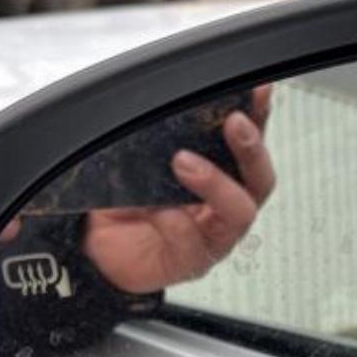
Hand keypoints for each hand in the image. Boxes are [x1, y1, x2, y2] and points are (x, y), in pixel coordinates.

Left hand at [83, 85, 274, 293]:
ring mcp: (212, 238)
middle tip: (234, 123)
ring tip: (183, 162)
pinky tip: (157, 211)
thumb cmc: (127, 203)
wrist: (95, 248)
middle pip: (259, 181)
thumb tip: (172, 102)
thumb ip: (163, 137)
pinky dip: (175, 222)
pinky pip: (192, 242)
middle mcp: (225, 209)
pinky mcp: (190, 263)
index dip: (261, 119)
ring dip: (215, 183)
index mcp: (222, 179)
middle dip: (251, 149)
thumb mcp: (144, 160)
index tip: (257, 93)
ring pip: (238, 212)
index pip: (249, 146)